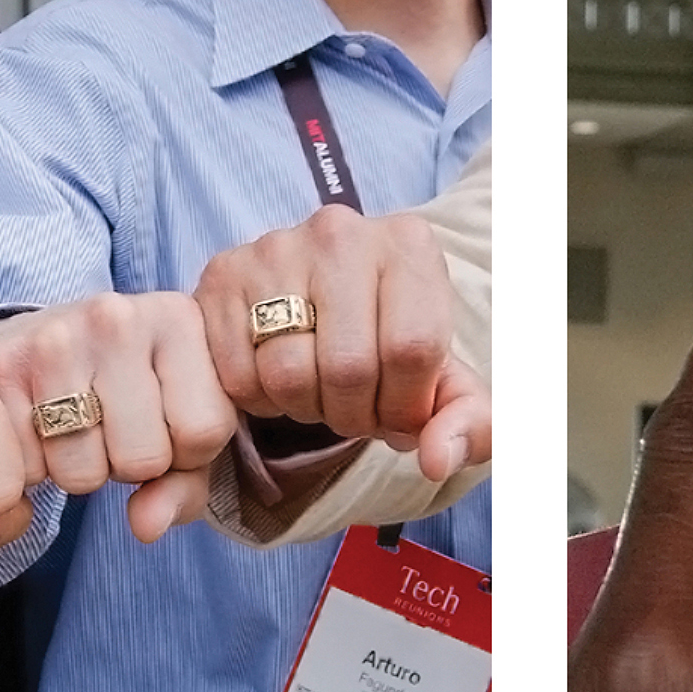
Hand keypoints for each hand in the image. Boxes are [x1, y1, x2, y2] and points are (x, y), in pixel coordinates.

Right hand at [0, 292, 242, 542]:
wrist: (29, 345)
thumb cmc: (126, 392)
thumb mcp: (176, 428)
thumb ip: (183, 489)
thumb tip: (145, 527)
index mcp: (178, 317)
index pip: (203, 432)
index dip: (184, 451)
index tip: (162, 422)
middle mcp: (116, 317)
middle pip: (143, 457)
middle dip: (128, 463)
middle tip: (109, 426)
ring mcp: (52, 338)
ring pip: (83, 471)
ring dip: (78, 470)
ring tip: (73, 425)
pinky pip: (26, 471)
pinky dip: (30, 470)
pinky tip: (33, 429)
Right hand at [192, 203, 481, 473]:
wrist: (320, 301)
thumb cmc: (390, 340)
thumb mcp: (445, 379)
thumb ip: (470, 423)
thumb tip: (436, 460)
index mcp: (410, 243)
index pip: (412, 349)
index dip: (406, 404)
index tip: (401, 410)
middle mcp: (341, 231)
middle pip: (348, 367)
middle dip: (354, 413)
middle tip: (355, 407)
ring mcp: (275, 248)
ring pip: (288, 375)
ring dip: (306, 408)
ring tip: (319, 390)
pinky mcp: (222, 275)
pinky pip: (239, 376)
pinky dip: (260, 399)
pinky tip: (279, 375)